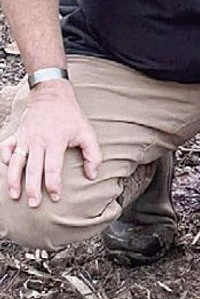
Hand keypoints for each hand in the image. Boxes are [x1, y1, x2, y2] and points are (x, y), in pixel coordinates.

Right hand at [1, 81, 100, 206]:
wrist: (52, 94)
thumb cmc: (71, 116)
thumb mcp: (87, 133)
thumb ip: (93, 155)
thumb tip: (92, 176)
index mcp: (55, 141)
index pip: (52, 168)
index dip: (53, 184)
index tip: (55, 197)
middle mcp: (37, 141)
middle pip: (32, 169)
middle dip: (32, 188)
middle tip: (34, 204)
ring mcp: (25, 137)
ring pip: (16, 161)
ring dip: (14, 179)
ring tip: (14, 195)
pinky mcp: (17, 133)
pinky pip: (6, 147)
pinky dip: (4, 158)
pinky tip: (7, 169)